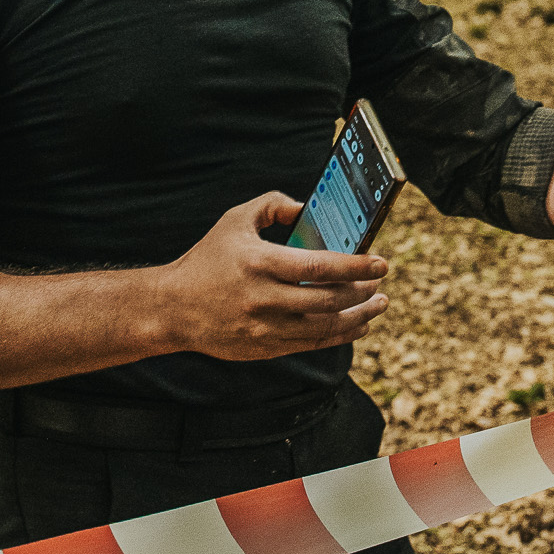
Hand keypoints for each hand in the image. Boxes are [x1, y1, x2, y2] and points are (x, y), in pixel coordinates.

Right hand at [156, 192, 390, 360]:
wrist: (172, 307)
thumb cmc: (207, 260)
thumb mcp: (235, 221)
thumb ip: (273, 205)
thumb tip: (307, 208)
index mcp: (259, 263)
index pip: (319, 266)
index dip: (356, 266)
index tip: (381, 263)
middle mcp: (263, 298)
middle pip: (327, 299)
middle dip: (362, 291)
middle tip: (379, 282)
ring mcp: (264, 328)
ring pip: (324, 327)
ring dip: (358, 317)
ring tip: (378, 305)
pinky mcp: (264, 348)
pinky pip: (311, 344)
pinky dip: (338, 336)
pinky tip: (355, 325)